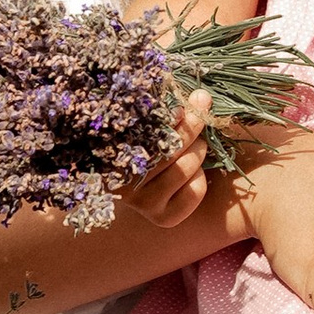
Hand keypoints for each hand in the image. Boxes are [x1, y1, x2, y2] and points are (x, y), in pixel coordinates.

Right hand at [119, 84, 214, 229]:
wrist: (153, 188)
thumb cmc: (150, 144)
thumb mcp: (150, 127)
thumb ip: (167, 112)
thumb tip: (201, 96)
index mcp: (113, 156)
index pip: (141, 132)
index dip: (168, 117)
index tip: (183, 105)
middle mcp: (122, 183)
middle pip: (165, 150)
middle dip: (190, 127)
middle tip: (200, 111)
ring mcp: (141, 203)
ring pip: (183, 168)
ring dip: (198, 150)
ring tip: (199, 143)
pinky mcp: (164, 217)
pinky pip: (194, 191)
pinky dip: (200, 177)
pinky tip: (194, 172)